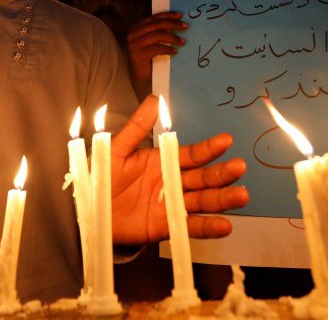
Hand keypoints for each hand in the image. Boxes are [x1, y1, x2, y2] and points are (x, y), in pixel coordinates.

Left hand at [110, 95, 248, 244]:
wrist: (85, 210)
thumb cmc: (101, 177)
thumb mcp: (116, 149)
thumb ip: (136, 127)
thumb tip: (154, 100)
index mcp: (163, 161)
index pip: (191, 154)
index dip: (208, 148)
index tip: (226, 140)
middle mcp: (172, 183)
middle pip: (203, 178)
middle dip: (222, 173)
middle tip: (239, 167)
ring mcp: (171, 205)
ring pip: (202, 201)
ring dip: (223, 199)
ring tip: (242, 196)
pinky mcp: (165, 227)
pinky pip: (189, 227)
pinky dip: (207, 226)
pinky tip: (225, 225)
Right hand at [126, 13, 187, 100]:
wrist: (140, 77)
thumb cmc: (149, 58)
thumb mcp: (152, 41)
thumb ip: (158, 31)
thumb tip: (177, 21)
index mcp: (136, 28)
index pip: (153, 18)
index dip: (167, 15)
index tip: (180, 16)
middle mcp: (132, 34)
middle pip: (156, 25)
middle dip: (172, 24)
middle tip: (185, 27)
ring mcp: (134, 45)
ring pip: (157, 35)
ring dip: (172, 37)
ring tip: (182, 41)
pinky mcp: (138, 55)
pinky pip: (156, 48)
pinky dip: (167, 49)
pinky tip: (175, 52)